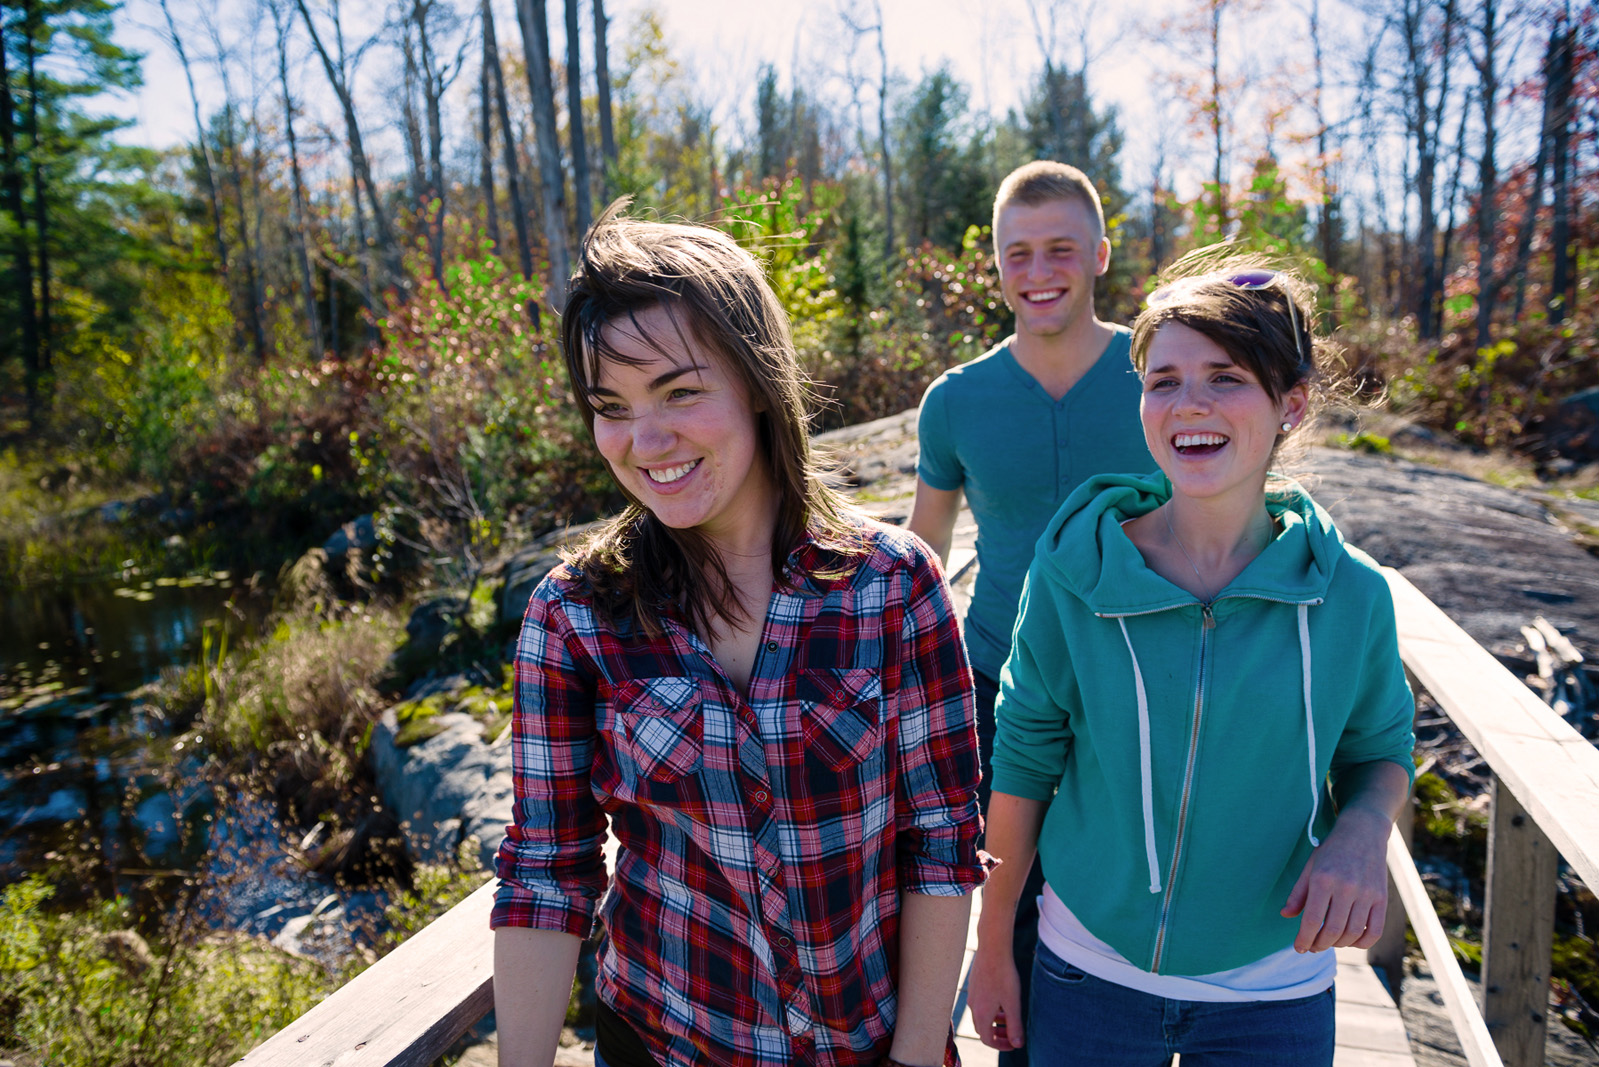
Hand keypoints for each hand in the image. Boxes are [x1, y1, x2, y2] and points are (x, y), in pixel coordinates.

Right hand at [967, 939, 1024, 1050]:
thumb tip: (1017, 1044)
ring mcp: (972, 995)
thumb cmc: (1004, 976)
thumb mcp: (1013, 1004)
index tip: (1014, 1043)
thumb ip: (1015, 1025)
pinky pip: (981, 1005)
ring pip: (982, 1016)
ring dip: (995, 1022)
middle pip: (983, 1030)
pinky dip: (991, 1010)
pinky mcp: (974, 985)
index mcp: (982, 1014)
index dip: (1001, 1045)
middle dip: (998, 1035)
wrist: (992, 949)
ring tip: (1009, 1017)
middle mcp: (973, 1007)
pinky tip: (1002, 1000)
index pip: (988, 1040)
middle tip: (1012, 1035)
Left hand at [1281, 807, 1391, 952]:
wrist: (1363, 832)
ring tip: (1328, 942)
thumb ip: (1298, 893)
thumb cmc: (1332, 851)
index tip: (1299, 947)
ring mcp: (1367, 894)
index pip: (1313, 920)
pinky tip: (1350, 941)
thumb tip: (1285, 915)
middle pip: (1333, 931)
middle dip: (1319, 945)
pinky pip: (1374, 931)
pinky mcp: (1382, 899)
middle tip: (1312, 947)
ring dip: (1338, 945)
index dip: (1304, 938)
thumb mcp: (1310, 867)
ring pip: (1352, 934)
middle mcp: (1346, 888)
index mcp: (1323, 879)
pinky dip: (1361, 943)